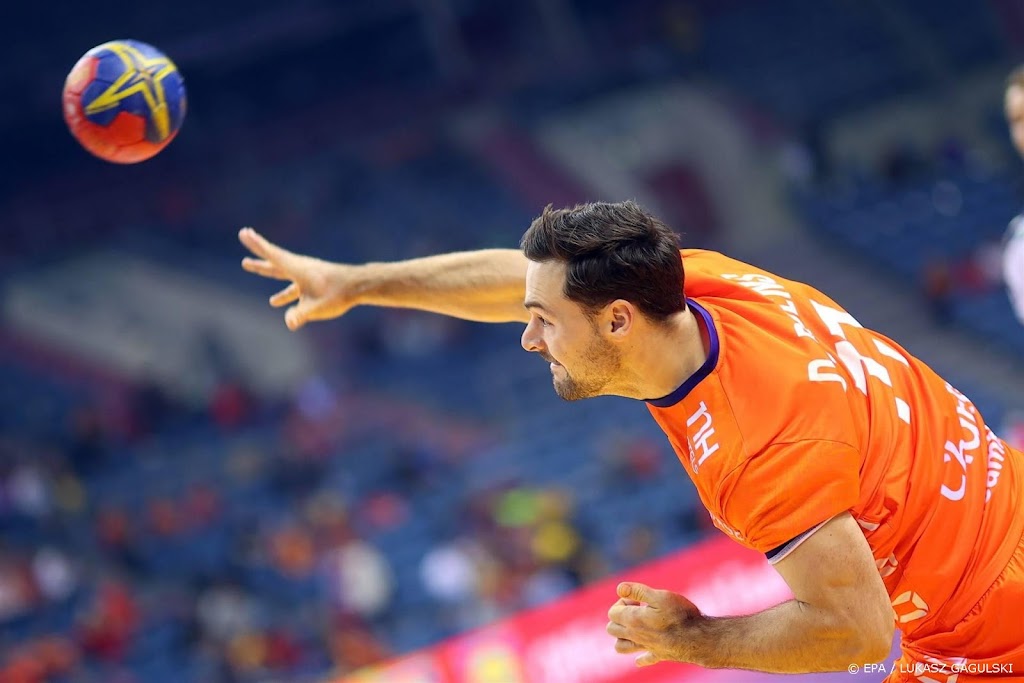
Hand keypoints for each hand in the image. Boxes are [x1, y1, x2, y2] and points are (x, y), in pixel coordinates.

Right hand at [239, 227, 358, 329]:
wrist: (358, 286)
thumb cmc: (338, 294)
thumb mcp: (317, 307)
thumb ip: (301, 315)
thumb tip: (290, 323)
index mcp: (297, 269)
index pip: (272, 255)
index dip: (256, 245)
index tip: (244, 233)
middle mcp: (300, 268)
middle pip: (274, 258)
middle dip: (257, 249)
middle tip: (244, 235)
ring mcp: (306, 274)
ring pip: (281, 270)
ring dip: (265, 267)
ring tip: (248, 264)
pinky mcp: (313, 281)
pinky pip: (292, 284)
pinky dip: (282, 290)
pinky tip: (276, 302)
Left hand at [606, 582, 701, 666]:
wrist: (699, 640)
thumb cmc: (680, 615)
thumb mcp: (660, 596)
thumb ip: (637, 591)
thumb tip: (620, 588)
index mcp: (633, 620)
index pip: (612, 612)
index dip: (623, 602)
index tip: (639, 600)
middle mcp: (636, 636)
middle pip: (612, 629)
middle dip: (620, 616)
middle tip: (638, 609)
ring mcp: (646, 647)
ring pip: (621, 646)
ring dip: (623, 636)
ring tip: (636, 626)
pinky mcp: (658, 655)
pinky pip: (643, 659)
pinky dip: (640, 656)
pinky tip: (644, 650)